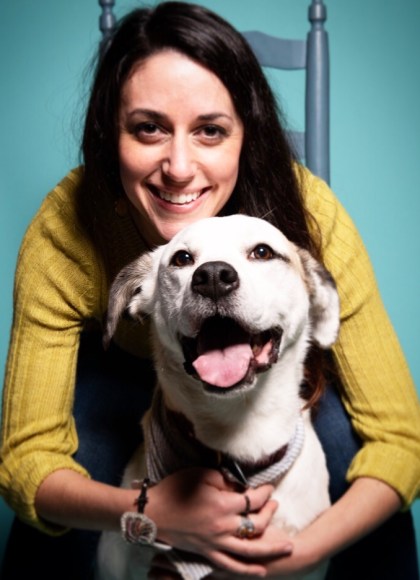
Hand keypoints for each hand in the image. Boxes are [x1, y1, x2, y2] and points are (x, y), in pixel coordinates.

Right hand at [146, 468, 293, 575]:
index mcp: (222, 505)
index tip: (268, 488)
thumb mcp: (201, 475)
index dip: (264, 493)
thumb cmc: (175, 489)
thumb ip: (224, 479)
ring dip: (271, 548)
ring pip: (250, 549)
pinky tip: (261, 570)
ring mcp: (216, 543)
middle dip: (269, 513)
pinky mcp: (207, 553)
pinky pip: (231, 565)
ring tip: (288, 547)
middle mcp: (223, 527)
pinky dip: (247, 570)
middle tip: (276, 504)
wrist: (153, 513)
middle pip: (256, 523)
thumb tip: (239, 485)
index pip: (253, 499)